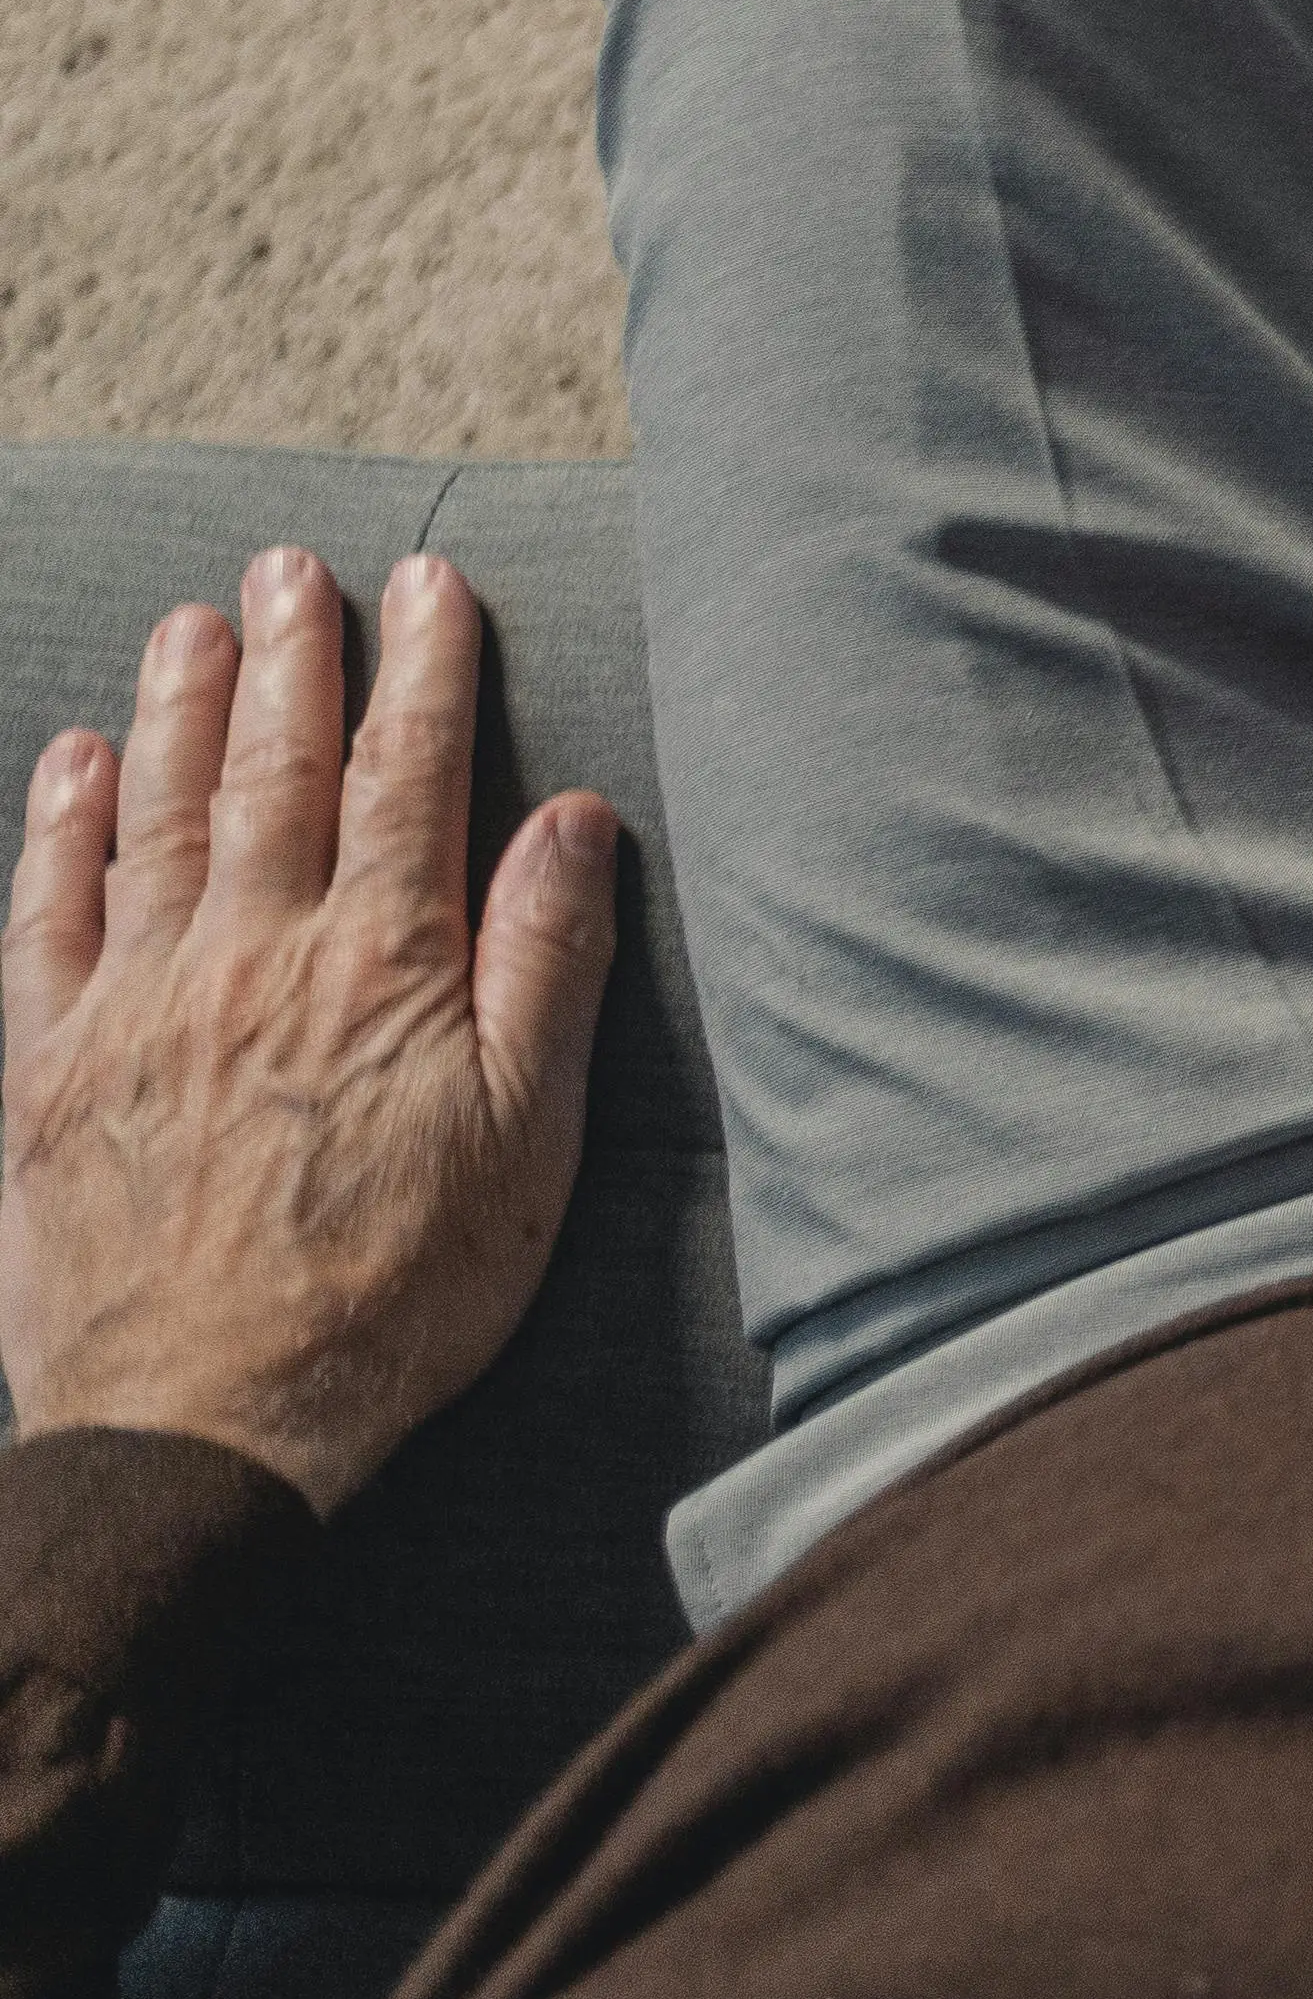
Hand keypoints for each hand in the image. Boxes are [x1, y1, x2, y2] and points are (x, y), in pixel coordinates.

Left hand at [6, 552, 620, 1514]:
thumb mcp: (529, 1141)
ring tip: (197, 621)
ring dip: (180, 707)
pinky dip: (62, 829)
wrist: (203, 1433)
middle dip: (292, 656)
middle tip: (294, 565)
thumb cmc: (395, 1297)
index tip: (428, 586)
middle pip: (274, 772)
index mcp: (383, 970)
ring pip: (158, 818)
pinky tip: (77, 762)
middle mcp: (252, 959)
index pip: (407, 778)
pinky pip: (46, 917)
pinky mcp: (48, 1070)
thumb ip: (549, 966)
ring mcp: (137, 1008)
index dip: (420, 670)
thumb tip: (574, 819)